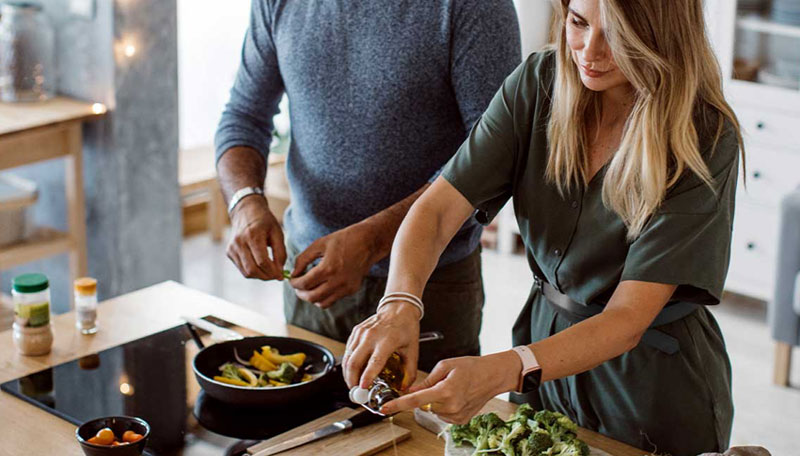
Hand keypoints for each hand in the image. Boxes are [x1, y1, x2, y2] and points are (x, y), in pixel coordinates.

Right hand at [227, 196, 286, 280]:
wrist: (246, 211)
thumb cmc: (265, 221)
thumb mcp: (277, 232)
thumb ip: (280, 252)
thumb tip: (280, 271)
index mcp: (252, 235)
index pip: (262, 261)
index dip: (273, 272)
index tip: (281, 275)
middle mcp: (239, 242)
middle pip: (253, 270)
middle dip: (267, 276)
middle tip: (276, 275)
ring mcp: (232, 248)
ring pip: (246, 272)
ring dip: (260, 276)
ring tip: (269, 271)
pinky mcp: (229, 252)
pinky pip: (242, 269)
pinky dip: (252, 272)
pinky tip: (260, 266)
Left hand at [289, 222, 379, 307]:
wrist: (368, 242)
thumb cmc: (343, 239)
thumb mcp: (319, 244)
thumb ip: (303, 259)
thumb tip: (294, 273)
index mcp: (328, 268)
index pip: (305, 284)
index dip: (294, 283)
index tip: (292, 279)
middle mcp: (338, 281)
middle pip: (312, 297)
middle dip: (300, 293)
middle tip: (298, 286)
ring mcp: (347, 287)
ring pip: (322, 303)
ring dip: (312, 297)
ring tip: (309, 287)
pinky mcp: (352, 290)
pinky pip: (333, 299)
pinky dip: (324, 296)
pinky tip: (322, 285)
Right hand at [343, 302, 420, 389]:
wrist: (398, 308)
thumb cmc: (406, 327)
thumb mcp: (413, 350)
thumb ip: (409, 371)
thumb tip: (404, 388)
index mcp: (387, 341)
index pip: (374, 362)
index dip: (366, 377)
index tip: (363, 388)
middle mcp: (371, 336)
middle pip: (354, 363)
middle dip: (352, 381)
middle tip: (356, 392)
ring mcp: (361, 333)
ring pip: (347, 358)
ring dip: (348, 374)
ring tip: (353, 384)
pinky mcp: (356, 331)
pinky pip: (348, 351)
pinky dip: (348, 363)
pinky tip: (353, 370)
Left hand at [378, 351, 521, 423]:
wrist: (492, 376)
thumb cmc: (471, 367)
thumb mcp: (446, 365)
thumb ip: (427, 380)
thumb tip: (411, 391)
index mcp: (445, 391)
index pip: (415, 400)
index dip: (398, 404)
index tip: (385, 408)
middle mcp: (451, 407)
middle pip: (424, 404)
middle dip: (427, 394)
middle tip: (443, 382)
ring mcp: (456, 416)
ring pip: (433, 409)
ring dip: (437, 400)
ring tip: (452, 388)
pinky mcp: (460, 421)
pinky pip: (442, 414)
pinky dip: (445, 406)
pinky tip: (456, 396)